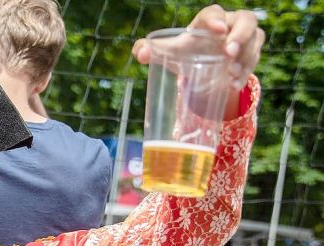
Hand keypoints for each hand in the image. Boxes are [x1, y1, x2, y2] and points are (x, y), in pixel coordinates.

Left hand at [133, 5, 263, 90]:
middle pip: (246, 19)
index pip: (215, 12)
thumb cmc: (186, 53)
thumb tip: (140, 53)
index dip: (216, 19)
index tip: (217, 30)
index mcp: (207, 20)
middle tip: (229, 53)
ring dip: (245, 57)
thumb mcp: (169, 53)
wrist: (201, 66)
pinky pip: (256, 58)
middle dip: (241, 35)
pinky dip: (246, 72)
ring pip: (254, 40)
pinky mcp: (252, 50)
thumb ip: (151, 51)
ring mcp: (245, 36)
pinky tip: (233, 84)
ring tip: (230, 74)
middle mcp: (230, 23)